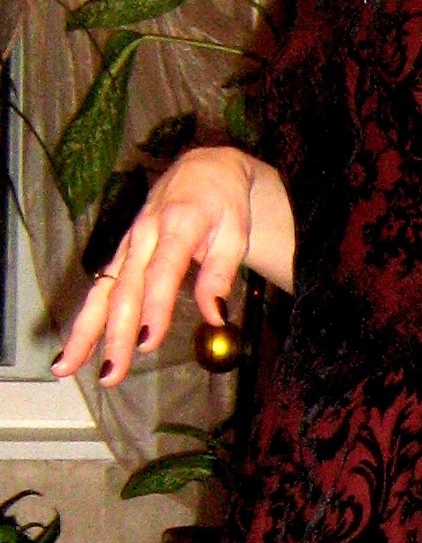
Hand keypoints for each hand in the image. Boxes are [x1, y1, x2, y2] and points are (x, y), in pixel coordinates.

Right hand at [52, 146, 256, 387]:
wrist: (203, 169)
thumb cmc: (224, 204)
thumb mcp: (235, 233)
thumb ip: (220, 274)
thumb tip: (216, 316)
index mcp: (178, 225)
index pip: (162, 273)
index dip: (153, 308)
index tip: (146, 342)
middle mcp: (145, 235)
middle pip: (124, 289)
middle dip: (114, 334)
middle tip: (110, 373)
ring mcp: (128, 243)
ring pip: (102, 290)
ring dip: (85, 331)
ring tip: (67, 366)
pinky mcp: (121, 251)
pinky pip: (101, 287)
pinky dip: (87, 317)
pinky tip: (76, 346)